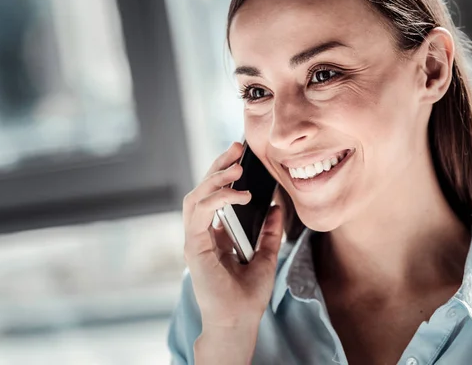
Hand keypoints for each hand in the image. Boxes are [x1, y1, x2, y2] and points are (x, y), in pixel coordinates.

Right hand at [182, 142, 283, 330]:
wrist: (238, 322)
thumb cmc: (247, 296)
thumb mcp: (266, 256)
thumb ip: (270, 232)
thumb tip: (278, 207)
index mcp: (214, 235)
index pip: (213, 196)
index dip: (224, 174)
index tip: (241, 157)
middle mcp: (201, 234)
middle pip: (202, 190)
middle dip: (218, 166)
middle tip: (237, 148)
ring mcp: (194, 239)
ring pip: (196, 196)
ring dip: (215, 177)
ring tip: (237, 167)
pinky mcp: (194, 247)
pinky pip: (199, 213)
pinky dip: (217, 198)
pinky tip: (238, 194)